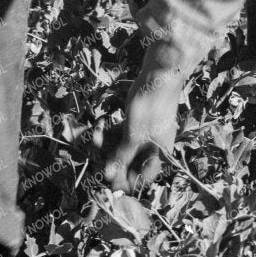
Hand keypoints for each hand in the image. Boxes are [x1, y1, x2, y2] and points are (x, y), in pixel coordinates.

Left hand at [100, 41, 195, 193]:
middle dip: (109, 158)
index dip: (124, 181)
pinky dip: (109, 132)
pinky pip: (120, 134)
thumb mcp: (134, 135)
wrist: (160, 74)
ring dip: (105, 143)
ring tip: (96, 131)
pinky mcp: (136, 122)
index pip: (141, 178)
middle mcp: (152, 147)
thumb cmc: (150, 107)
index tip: (105, 179)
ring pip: (121, 148)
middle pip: (128, 163)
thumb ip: (121, 156)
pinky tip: (99, 124)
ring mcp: (144, 134)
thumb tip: (108, 176)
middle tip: (95, 147)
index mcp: (158, 155)